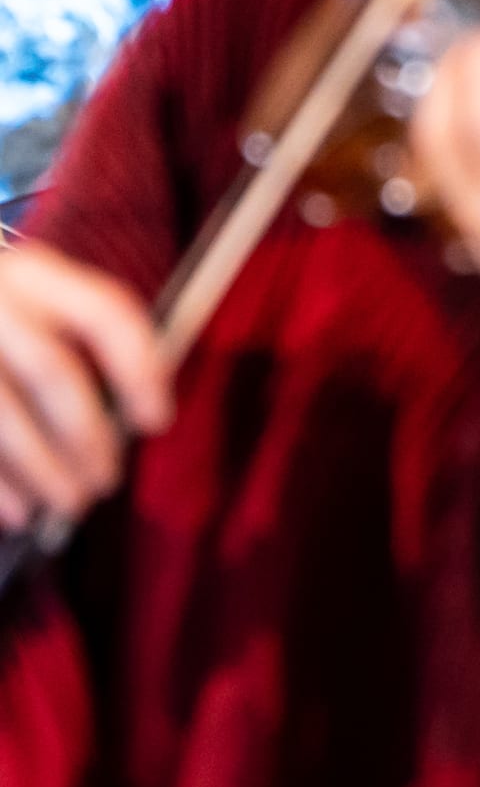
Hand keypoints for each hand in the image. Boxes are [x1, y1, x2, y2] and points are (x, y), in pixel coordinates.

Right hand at [0, 240, 171, 529]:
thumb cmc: (7, 321)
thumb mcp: (43, 306)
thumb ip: (88, 345)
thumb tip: (138, 419)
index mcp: (36, 276)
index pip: (105, 312)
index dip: (140, 368)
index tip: (157, 421)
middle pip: (52, 370)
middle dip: (87, 436)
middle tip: (107, 481)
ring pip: (1, 412)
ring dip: (42, 469)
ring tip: (70, 503)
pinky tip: (18, 511)